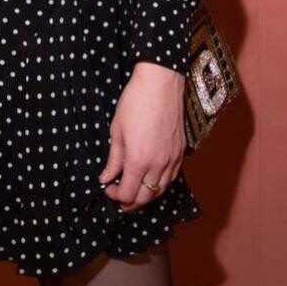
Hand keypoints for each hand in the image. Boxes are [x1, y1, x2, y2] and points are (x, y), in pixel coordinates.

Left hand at [98, 61, 186, 212]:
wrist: (160, 83)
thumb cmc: (135, 102)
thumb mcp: (117, 130)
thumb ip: (113, 159)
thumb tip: (106, 177)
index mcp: (138, 160)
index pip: (128, 193)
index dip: (116, 195)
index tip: (108, 188)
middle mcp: (158, 164)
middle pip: (145, 197)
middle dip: (130, 202)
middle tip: (119, 198)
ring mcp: (172, 159)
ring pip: (160, 190)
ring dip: (146, 196)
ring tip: (135, 193)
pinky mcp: (180, 152)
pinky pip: (171, 177)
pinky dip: (160, 184)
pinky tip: (152, 180)